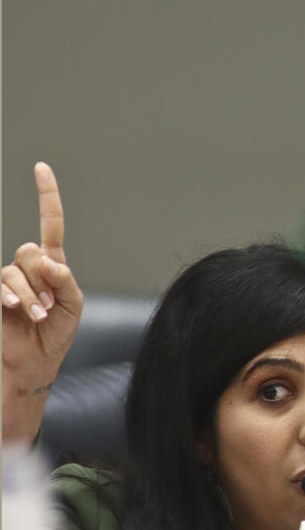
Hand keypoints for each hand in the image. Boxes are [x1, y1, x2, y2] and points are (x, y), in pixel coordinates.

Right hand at [2, 163, 83, 441]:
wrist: (36, 361)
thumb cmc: (57, 333)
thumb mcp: (73, 306)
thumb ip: (65, 281)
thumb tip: (50, 263)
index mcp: (54, 265)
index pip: (50, 224)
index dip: (46, 196)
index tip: (41, 168)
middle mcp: (31, 267)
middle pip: (31, 250)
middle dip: (43, 278)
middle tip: (49, 304)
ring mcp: (11, 280)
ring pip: (17, 270)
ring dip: (30, 294)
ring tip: (38, 315)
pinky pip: (1, 283)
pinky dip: (12, 296)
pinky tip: (15, 310)